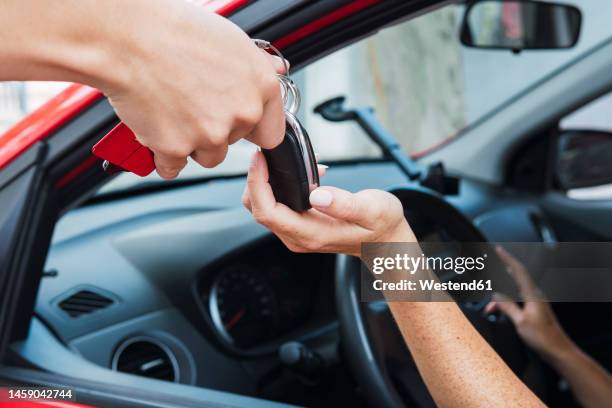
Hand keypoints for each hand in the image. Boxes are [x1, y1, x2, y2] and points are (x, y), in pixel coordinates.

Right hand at [98, 0, 286, 177]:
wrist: (128, 37)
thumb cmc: (175, 31)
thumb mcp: (231, 40)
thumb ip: (256, 66)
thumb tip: (274, 72)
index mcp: (261, 88)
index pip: (270, 132)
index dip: (251, 128)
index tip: (237, 125)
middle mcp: (241, 114)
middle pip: (233, 143)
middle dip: (214, 130)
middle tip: (190, 103)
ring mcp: (210, 134)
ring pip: (207, 157)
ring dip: (191, 144)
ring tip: (172, 112)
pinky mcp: (176, 148)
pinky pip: (172, 166)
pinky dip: (162, 154)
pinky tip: (155, 129)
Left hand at [242, 151, 415, 256]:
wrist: (386, 242)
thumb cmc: (382, 227)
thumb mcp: (373, 210)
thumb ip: (345, 204)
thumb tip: (316, 195)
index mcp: (312, 234)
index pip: (268, 212)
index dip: (258, 184)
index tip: (260, 159)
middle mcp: (298, 237)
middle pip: (258, 209)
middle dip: (255, 180)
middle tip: (266, 153)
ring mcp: (297, 232)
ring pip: (263, 207)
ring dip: (266, 181)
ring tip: (284, 160)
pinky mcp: (299, 225)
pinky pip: (277, 205)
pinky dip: (278, 185)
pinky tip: (300, 172)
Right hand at [485, 246, 573, 359]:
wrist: (559, 351)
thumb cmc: (543, 338)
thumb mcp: (520, 321)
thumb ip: (507, 306)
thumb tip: (495, 296)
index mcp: (533, 295)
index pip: (518, 271)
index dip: (507, 259)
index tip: (498, 250)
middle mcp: (535, 296)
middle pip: (516, 278)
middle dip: (501, 274)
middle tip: (489, 271)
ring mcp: (536, 303)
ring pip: (515, 291)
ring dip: (502, 295)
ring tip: (490, 304)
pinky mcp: (535, 311)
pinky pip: (518, 300)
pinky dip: (507, 302)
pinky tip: (501, 307)